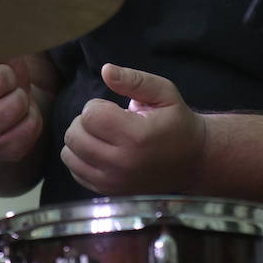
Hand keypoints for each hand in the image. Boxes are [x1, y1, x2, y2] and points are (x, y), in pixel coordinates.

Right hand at [0, 58, 42, 163]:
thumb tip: (10, 34)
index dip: (0, 56)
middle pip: (1, 78)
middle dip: (12, 77)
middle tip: (5, 84)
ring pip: (17, 102)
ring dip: (22, 98)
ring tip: (9, 99)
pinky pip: (31, 125)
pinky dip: (32, 117)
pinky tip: (16, 118)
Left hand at [61, 63, 207, 194]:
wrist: (193, 161)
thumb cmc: (177, 123)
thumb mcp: (164, 93)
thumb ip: (134, 80)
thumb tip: (105, 70)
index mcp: (136, 136)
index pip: (90, 115)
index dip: (96, 105)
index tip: (113, 108)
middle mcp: (121, 163)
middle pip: (75, 135)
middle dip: (85, 121)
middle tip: (105, 121)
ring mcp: (113, 182)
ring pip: (69, 155)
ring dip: (80, 140)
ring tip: (102, 136)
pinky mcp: (108, 192)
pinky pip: (75, 172)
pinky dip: (81, 159)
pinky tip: (101, 152)